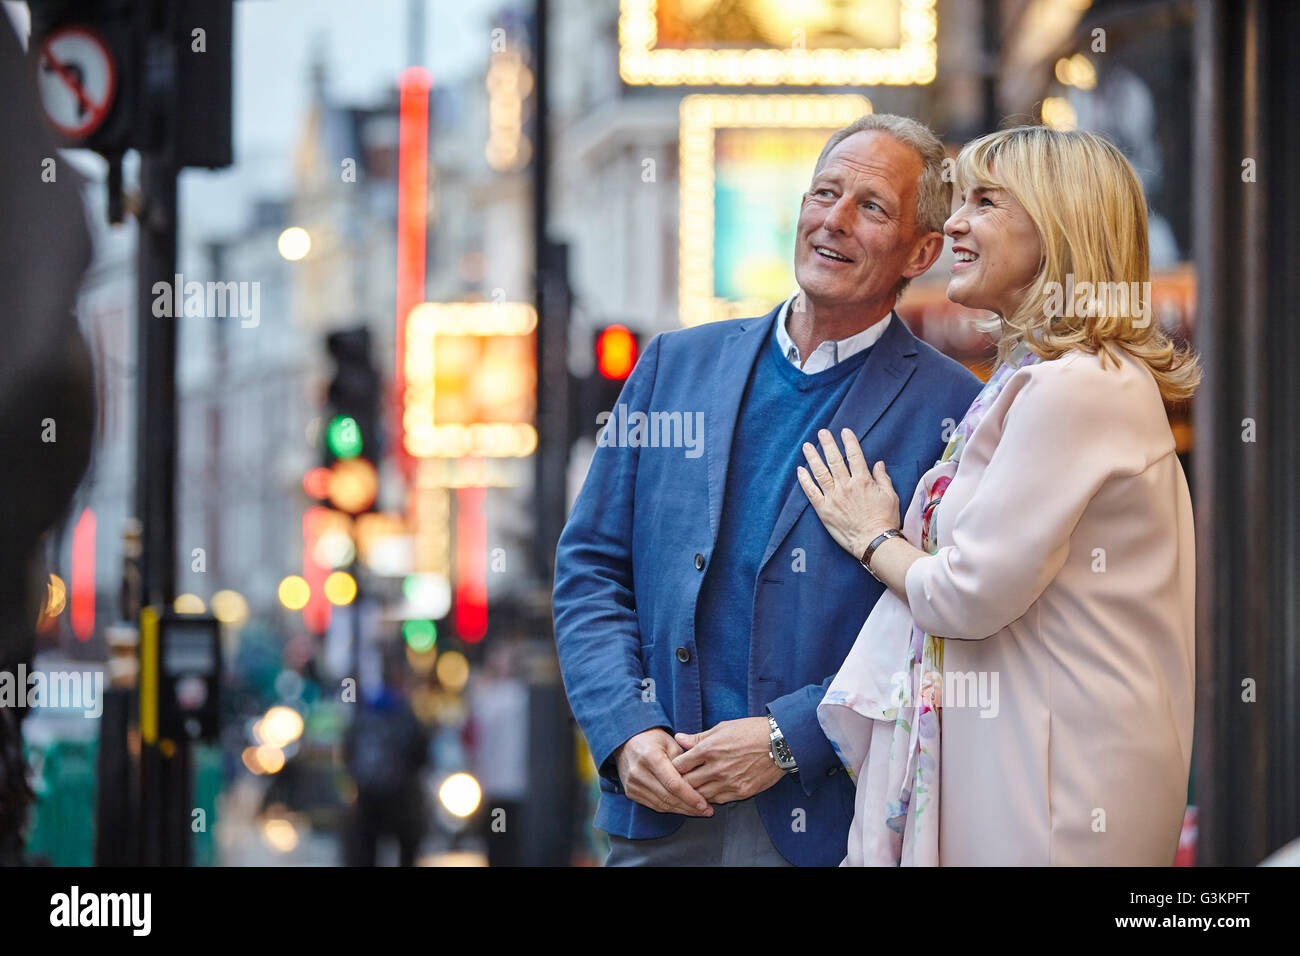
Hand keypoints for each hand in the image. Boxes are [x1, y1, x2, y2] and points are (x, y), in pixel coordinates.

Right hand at [614, 728, 712, 816]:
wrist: (627, 741)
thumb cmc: (653, 740)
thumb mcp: (671, 743)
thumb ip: (684, 763)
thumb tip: (699, 782)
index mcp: (650, 757)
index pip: (673, 784)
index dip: (690, 796)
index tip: (705, 804)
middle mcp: (638, 772)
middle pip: (668, 797)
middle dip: (689, 807)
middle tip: (707, 810)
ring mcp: (632, 784)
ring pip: (662, 804)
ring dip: (682, 810)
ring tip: (698, 811)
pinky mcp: (631, 792)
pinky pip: (654, 805)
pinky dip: (670, 808)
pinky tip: (683, 808)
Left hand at [670, 717, 785, 803]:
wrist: (780, 744)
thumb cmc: (751, 731)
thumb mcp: (723, 728)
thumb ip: (699, 737)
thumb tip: (679, 738)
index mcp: (709, 749)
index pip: (680, 765)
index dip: (675, 766)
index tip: (676, 766)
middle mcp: (717, 768)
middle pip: (687, 783)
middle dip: (681, 781)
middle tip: (681, 779)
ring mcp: (729, 782)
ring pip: (701, 795)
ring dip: (696, 792)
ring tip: (695, 787)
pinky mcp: (741, 792)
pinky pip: (718, 800)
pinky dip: (711, 797)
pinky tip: (711, 790)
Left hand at [797, 427, 899, 558]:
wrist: (873, 541)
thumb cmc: (885, 520)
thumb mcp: (890, 496)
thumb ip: (883, 478)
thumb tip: (878, 463)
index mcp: (863, 481)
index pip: (855, 455)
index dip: (849, 441)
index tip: (844, 431)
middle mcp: (846, 486)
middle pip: (834, 460)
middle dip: (827, 444)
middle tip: (821, 433)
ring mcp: (833, 497)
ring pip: (820, 472)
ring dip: (812, 457)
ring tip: (807, 446)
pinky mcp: (824, 510)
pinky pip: (811, 492)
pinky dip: (805, 480)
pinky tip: (800, 470)